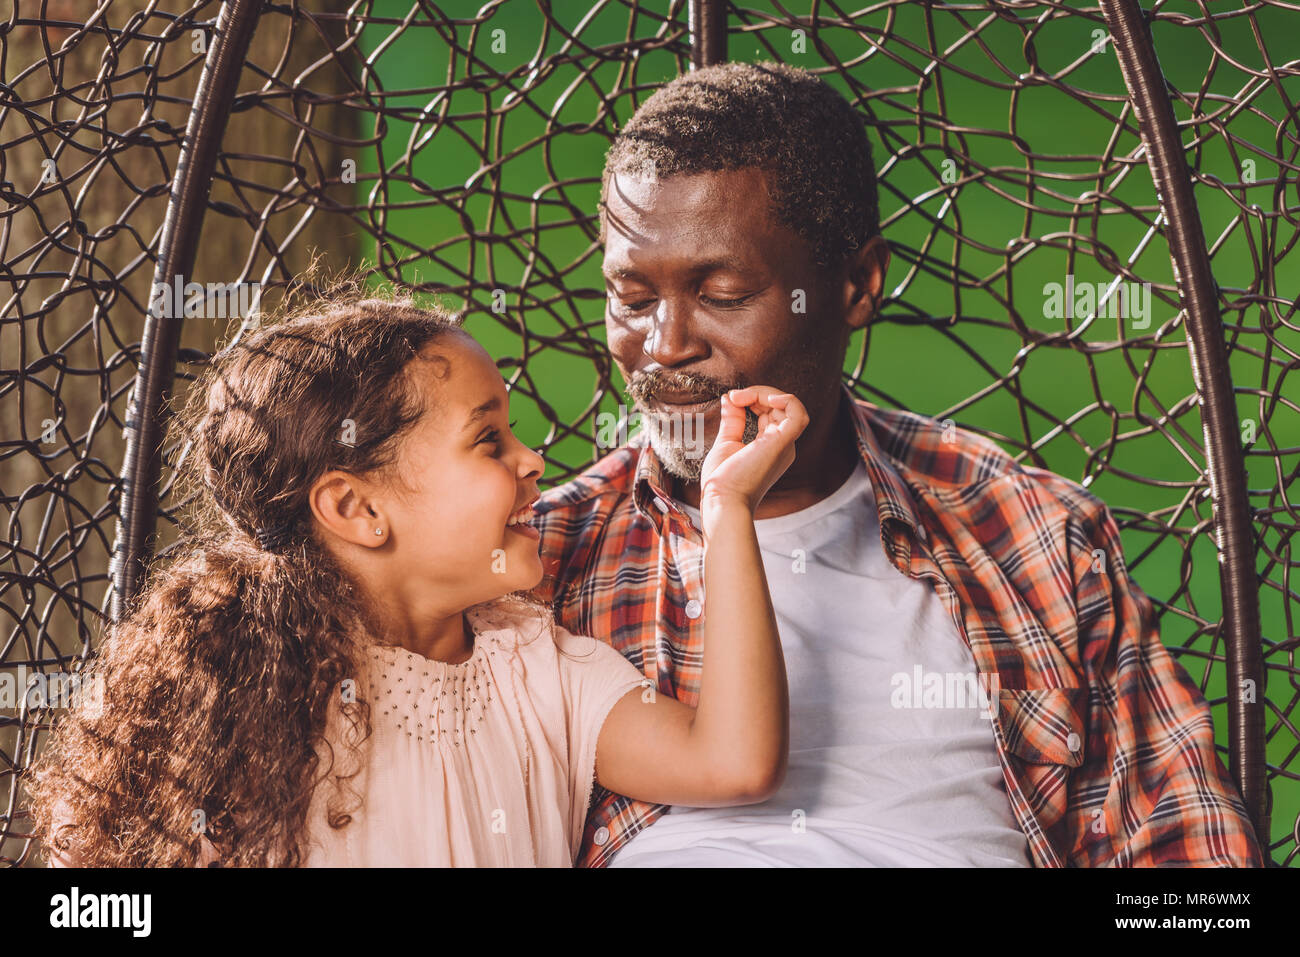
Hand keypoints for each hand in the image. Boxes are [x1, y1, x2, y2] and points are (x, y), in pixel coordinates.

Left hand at [698, 386, 808, 519]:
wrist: (722, 501)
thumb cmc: (722, 482)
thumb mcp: (727, 443)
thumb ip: (732, 420)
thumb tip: (729, 398)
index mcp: (771, 447)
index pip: (772, 413)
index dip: (754, 399)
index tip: (731, 400)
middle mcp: (782, 446)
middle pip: (781, 407)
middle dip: (758, 393)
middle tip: (734, 397)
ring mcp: (784, 445)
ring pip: (790, 405)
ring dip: (766, 394)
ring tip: (743, 396)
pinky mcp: (782, 443)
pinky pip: (798, 414)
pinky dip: (785, 400)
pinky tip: (765, 398)